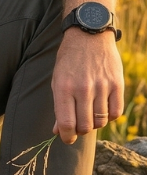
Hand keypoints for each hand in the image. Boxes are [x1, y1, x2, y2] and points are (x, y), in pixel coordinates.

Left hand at [52, 27, 124, 142]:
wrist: (89, 36)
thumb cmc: (69, 61)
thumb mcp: (57, 80)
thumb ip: (59, 107)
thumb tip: (58, 131)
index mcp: (63, 88)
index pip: (66, 124)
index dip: (66, 137)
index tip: (67, 138)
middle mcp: (82, 89)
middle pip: (85, 126)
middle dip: (80, 131)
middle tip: (78, 124)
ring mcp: (101, 86)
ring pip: (100, 121)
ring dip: (94, 123)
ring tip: (89, 113)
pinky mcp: (117, 84)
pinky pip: (115, 113)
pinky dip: (109, 116)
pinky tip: (103, 109)